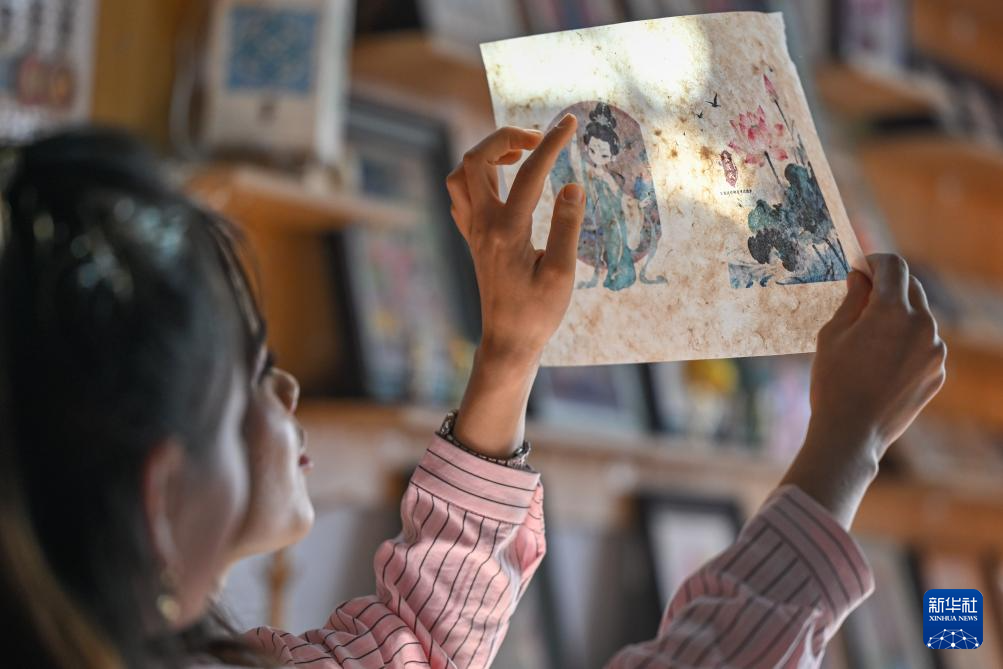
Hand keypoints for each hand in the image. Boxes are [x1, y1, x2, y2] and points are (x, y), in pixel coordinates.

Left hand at [445, 115, 585, 456]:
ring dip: (487, 154)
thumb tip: (572, 185)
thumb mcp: (562, 273)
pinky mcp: (472, 238)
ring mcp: (473, 231)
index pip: (529, 174)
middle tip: (538, 138)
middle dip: (506, 138)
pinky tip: (503, 180)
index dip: (551, 143)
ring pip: (461, 174)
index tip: (569, 123)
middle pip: (475, 160)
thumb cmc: (539, 312)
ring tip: (521, 154)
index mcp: (508, 232)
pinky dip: (477, 175)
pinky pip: (461, 194)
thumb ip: (567, 226)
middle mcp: (483, 226)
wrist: (508, 341)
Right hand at [780, 254, 946, 527]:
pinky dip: (905, 341)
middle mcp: (922, 326)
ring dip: (897, 315)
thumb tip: (860, 278)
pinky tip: (880, 360)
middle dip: (887, 286)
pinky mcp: (937, 373)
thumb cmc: (833, 382)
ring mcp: (934, 351)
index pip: (893, 266)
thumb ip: (851, 300)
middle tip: (861, 295)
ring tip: (869, 335)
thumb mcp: (832, 334)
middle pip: (911, 288)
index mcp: (893, 311)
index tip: (859, 267)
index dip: (874, 261)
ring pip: (919, 317)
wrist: (851, 433)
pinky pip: (923, 345)